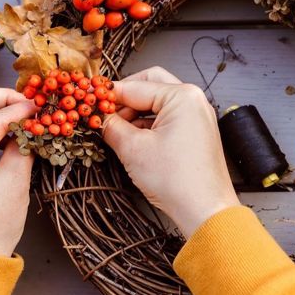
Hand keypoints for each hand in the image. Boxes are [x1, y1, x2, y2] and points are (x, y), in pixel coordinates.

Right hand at [102, 67, 238, 237]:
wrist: (205, 210)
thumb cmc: (178, 181)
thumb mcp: (133, 149)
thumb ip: (111, 126)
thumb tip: (98, 117)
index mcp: (182, 96)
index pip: (135, 87)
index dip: (108, 95)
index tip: (89, 101)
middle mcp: (194, 100)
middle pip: (150, 85)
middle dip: (125, 99)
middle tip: (104, 114)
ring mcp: (198, 116)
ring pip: (158, 102)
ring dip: (135, 113)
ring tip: (116, 131)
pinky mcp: (197, 132)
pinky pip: (168, 118)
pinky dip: (149, 124)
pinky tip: (133, 139)